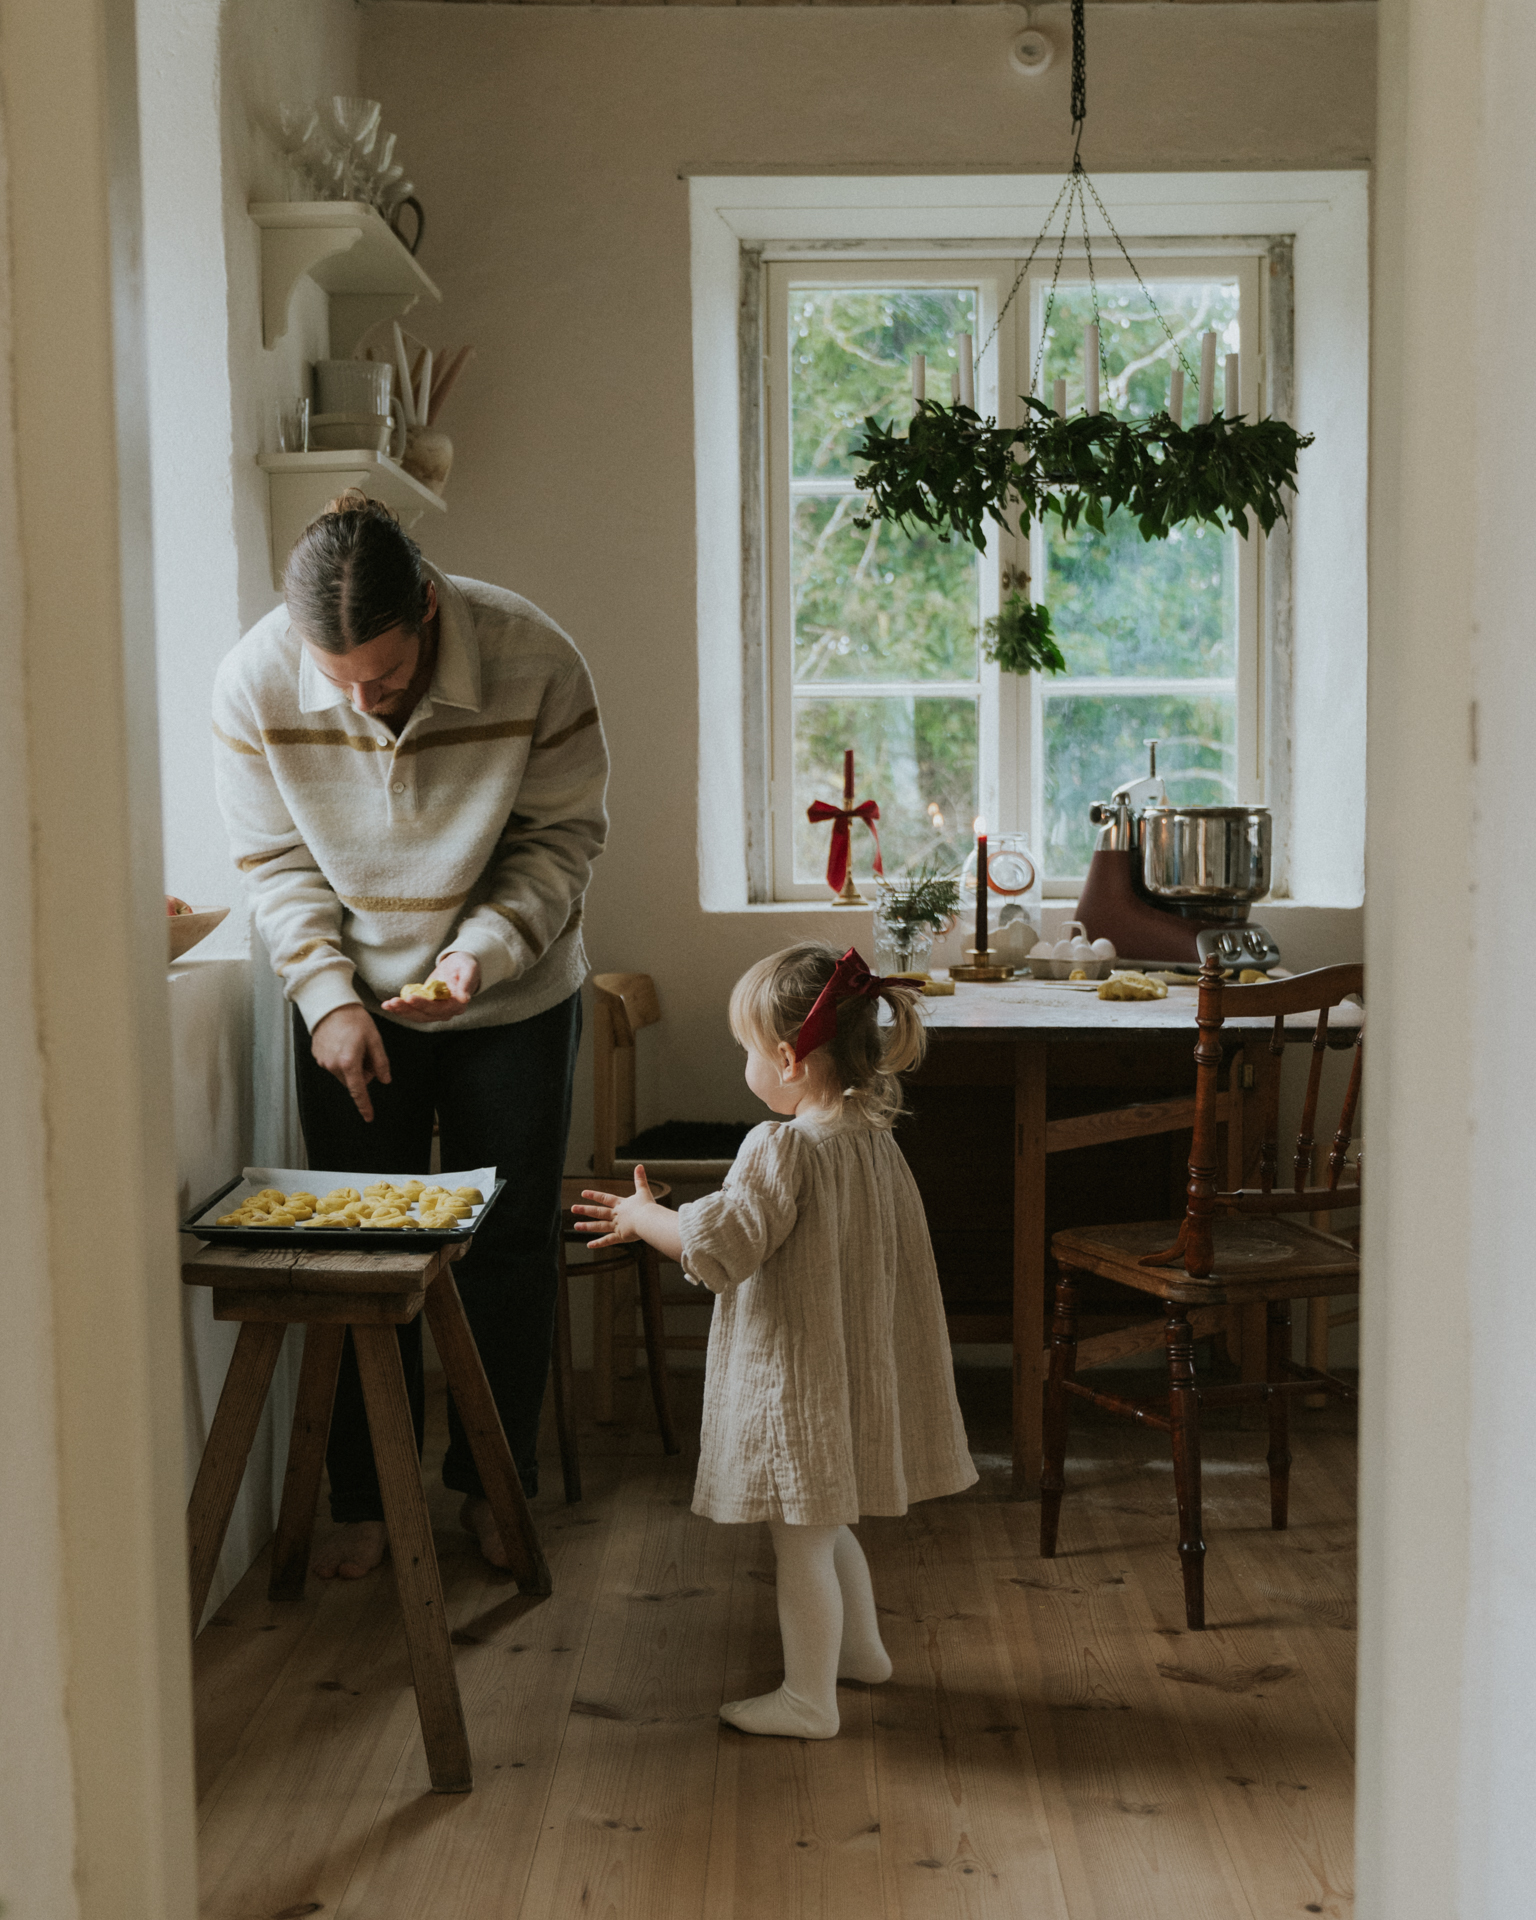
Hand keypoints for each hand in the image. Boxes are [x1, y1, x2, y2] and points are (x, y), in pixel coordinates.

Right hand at [311, 1004, 390, 1122]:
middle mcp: (333, 1065)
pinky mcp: (317, 1056)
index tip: (369, 1117)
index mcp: (349, 1063)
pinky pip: (333, 1064)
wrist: (330, 1004)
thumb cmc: (355, 1020)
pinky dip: (341, 1059)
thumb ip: (381, 1062)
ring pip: (343, 1073)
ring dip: (351, 1066)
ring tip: (353, 1043)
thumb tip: (385, 1080)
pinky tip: (343, 1042)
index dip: (365, 1106)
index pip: (358, 1091)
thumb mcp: (374, 1040)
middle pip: (352, 1080)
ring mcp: (323, 1061)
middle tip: (366, 1051)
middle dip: (362, 1072)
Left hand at [381, 951, 480, 1023]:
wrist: (461, 965)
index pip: (439, 1009)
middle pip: (424, 1015)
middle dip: (407, 1009)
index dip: (424, 1005)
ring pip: (416, 1015)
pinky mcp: (426, 1005)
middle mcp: (446, 1011)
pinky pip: (412, 1009)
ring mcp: (435, 1010)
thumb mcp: (469, 969)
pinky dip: (400, 1008)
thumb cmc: (466, 965)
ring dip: (401, 1011)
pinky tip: (387, 1005)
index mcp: (457, 1005)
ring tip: (387, 1005)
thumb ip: (467, 983)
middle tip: (393, 1002)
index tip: (410, 997)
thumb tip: (465, 999)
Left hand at [572, 1165, 656, 1248]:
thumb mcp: (643, 1191)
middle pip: (598, 1212)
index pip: (605, 1198)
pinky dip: (598, 1243)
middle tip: (572, 1208)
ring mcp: (616, 1226)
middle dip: (585, 1210)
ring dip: (587, 1226)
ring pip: (599, 1226)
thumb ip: (640, 1179)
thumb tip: (639, 1165)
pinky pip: (607, 1240)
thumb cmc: (647, 1206)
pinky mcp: (620, 1236)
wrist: (648, 1220)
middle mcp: (616, 1215)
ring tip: (576, 1226)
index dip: (594, 1195)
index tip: (583, 1193)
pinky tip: (589, 1244)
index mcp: (621, 1204)